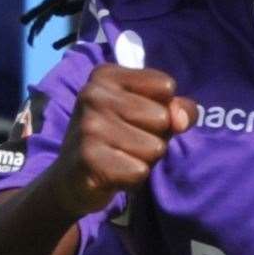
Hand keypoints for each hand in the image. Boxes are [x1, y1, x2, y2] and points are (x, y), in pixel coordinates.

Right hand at [43, 64, 197, 217]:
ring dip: (145, 160)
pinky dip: (132, 178)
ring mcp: (88, 127)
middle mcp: (92, 94)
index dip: (163, 108)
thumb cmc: (119, 139)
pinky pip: (140, 171)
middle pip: (162, 118)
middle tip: (126, 142)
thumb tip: (181, 120)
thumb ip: (177, 108)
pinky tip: (112, 173)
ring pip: (155, 147)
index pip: (165, 86)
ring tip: (119, 157)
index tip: (137, 117)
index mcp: (106, 75)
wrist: (72, 178)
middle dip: (155, 137)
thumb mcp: (150, 114)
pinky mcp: (88, 160)